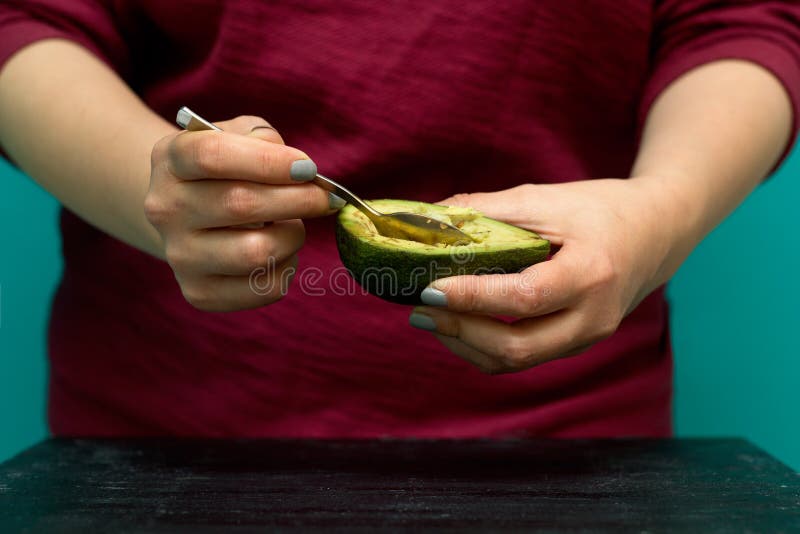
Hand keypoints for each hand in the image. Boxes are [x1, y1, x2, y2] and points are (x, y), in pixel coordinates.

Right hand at [144, 115, 341, 310]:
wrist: (188, 214)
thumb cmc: (226, 169)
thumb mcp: (236, 136)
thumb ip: (264, 140)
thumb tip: (300, 171)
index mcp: (170, 160)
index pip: (213, 155)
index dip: (268, 161)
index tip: (307, 168)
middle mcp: (166, 209)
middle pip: (241, 205)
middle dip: (299, 200)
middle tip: (325, 198)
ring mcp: (179, 255)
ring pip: (256, 252)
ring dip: (293, 236)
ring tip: (293, 224)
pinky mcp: (199, 292)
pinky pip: (263, 287)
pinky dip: (287, 267)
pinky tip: (281, 251)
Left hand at [408, 178, 691, 373]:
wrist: (658, 232)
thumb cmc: (601, 209)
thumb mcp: (546, 199)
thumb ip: (486, 210)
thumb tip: (427, 219)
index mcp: (592, 273)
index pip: (525, 298)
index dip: (473, 298)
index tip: (429, 287)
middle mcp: (593, 317)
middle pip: (517, 347)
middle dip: (460, 331)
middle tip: (420, 307)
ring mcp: (587, 337)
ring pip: (516, 361)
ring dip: (466, 344)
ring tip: (430, 317)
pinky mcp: (576, 344)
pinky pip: (524, 358)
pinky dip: (484, 347)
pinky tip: (459, 324)